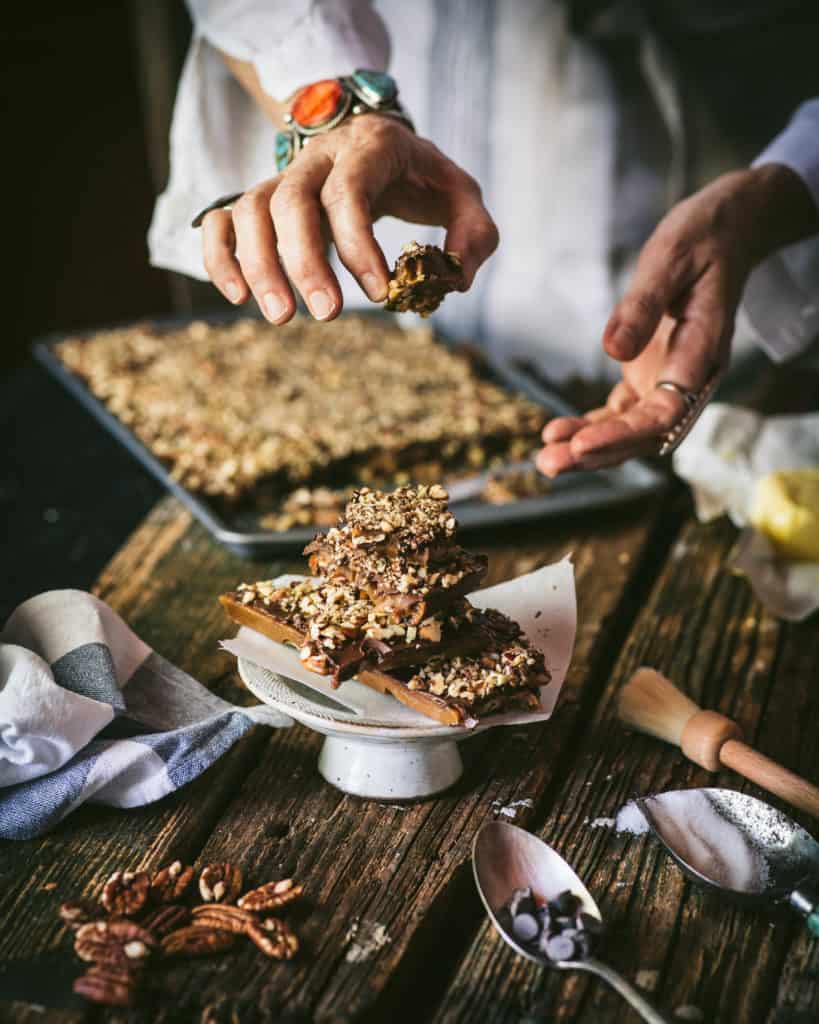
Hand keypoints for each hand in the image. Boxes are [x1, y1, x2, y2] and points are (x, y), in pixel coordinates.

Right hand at [201, 115, 497, 322]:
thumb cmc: (418, 176)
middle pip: (291, 201)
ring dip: (259, 266)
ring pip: (250, 211)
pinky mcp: (259, 201)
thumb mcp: (460, 192)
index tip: (380, 293)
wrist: (373, 139)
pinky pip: (221, 221)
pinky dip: (221, 256)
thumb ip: (474, 232)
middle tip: (327, 314)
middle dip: (306, 262)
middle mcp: (316, 158)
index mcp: (368, 148)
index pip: (349, 191)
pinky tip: (237, 298)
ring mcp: (281, 177)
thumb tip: (456, 279)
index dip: (358, 244)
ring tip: (281, 317)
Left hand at [537, 165, 818, 475]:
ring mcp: (670, 382)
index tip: (582, 444)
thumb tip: (612, 350)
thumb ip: (642, 306)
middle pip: (645, 434)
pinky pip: (621, 413)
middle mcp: (690, 380)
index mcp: (703, 355)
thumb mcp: (669, 259)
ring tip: (545, 457)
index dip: (624, 434)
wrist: (724, 232)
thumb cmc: (701, 240)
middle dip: (598, 453)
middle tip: (549, 463)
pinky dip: (591, 427)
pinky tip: (556, 434)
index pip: (665, 412)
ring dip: (589, 448)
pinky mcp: (652, 377)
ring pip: (631, 431)